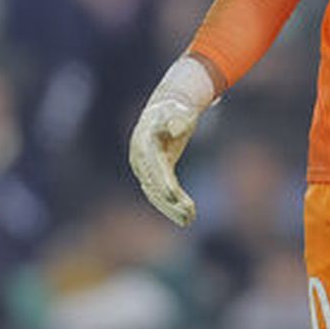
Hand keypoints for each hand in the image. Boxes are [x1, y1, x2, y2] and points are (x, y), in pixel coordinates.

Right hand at [128, 96, 201, 225]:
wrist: (165, 109)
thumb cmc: (175, 110)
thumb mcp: (177, 111)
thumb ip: (177, 119)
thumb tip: (176, 128)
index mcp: (144, 143)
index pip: (153, 167)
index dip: (163, 182)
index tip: (175, 196)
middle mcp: (140, 159)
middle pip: (153, 184)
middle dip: (169, 201)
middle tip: (189, 215)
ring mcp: (144, 168)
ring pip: (155, 193)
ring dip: (172, 209)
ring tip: (189, 220)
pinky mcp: (152, 174)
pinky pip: (159, 193)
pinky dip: (172, 205)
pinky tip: (187, 215)